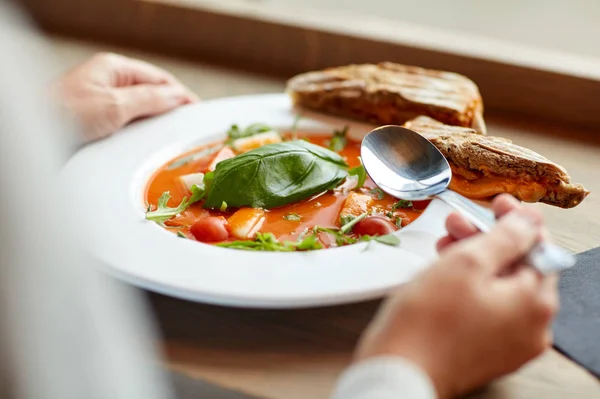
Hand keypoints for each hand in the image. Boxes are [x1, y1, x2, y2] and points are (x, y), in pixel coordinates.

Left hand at [54, 52, 198, 141]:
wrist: (32, 136)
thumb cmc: (61, 114)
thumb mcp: (113, 106)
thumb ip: (148, 100)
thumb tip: (176, 97)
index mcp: (113, 69)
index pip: (159, 79)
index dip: (180, 95)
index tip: (196, 110)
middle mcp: (108, 83)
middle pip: (151, 94)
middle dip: (170, 109)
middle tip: (188, 126)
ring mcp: (102, 102)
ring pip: (140, 111)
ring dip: (154, 124)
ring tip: (170, 137)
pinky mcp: (97, 122)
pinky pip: (127, 125)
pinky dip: (140, 134)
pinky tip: (146, 144)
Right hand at [354, 194, 558, 397]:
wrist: (399, 370)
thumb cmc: (428, 319)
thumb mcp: (468, 263)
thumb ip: (507, 236)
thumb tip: (531, 219)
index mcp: (535, 304)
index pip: (539, 248)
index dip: (516, 221)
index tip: (497, 203)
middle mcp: (531, 328)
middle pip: (516, 268)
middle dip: (485, 240)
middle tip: (458, 222)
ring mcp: (508, 343)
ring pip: (498, 288)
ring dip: (473, 261)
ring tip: (444, 245)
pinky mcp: (485, 351)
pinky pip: (486, 308)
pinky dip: (469, 287)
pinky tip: (444, 273)